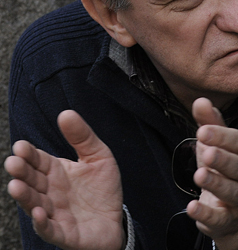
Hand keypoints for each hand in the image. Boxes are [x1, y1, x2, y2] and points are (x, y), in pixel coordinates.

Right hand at [4, 110, 124, 249]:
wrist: (116, 217)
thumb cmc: (103, 187)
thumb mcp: (98, 155)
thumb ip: (82, 136)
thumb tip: (66, 113)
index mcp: (56, 171)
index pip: (38, 160)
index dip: (29, 154)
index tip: (20, 146)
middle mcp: (51, 192)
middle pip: (32, 180)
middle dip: (22, 172)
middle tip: (13, 162)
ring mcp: (55, 213)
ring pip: (35, 204)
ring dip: (25, 196)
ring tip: (16, 186)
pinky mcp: (64, 233)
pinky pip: (50, 230)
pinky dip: (42, 223)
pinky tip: (38, 214)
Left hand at [187, 98, 237, 249]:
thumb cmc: (225, 168)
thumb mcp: (216, 144)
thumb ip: (209, 123)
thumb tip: (201, 100)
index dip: (223, 136)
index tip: (203, 130)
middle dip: (223, 159)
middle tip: (206, 152)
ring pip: (232, 192)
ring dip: (216, 183)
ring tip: (199, 175)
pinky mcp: (228, 220)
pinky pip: (220, 218)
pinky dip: (207, 214)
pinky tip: (192, 207)